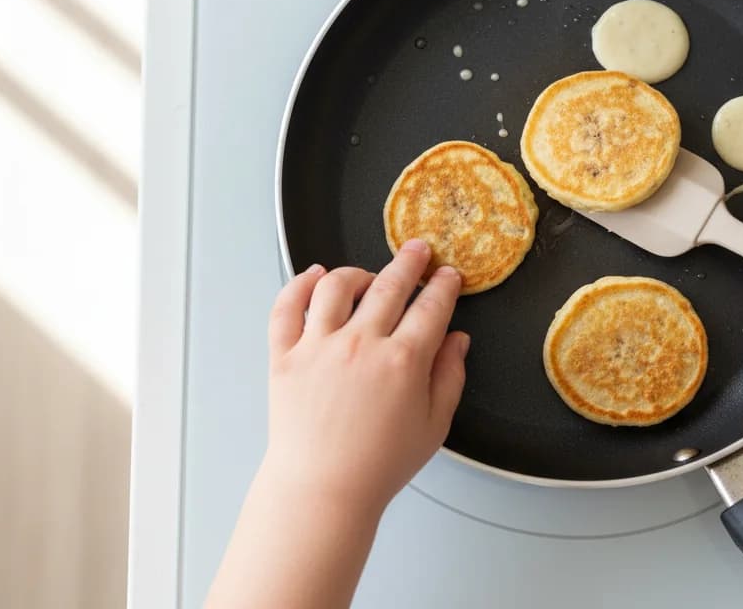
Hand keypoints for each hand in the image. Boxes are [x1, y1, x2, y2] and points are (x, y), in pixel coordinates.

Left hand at [263, 238, 467, 516]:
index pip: (431, 307)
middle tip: (417, 250)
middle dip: (409, 262)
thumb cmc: (380, 465)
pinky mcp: (285, 355)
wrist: (322, 491)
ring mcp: (319, 346)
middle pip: (390, 285)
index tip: (448, 275)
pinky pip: (287, 306)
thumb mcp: (434, 426)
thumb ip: (449, 376)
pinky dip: (300, 283)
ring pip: (337, 285)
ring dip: (357, 272)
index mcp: (403, 361)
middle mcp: (361, 344)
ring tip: (367, 275)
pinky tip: (315, 275)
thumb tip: (458, 339)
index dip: (443, 286)